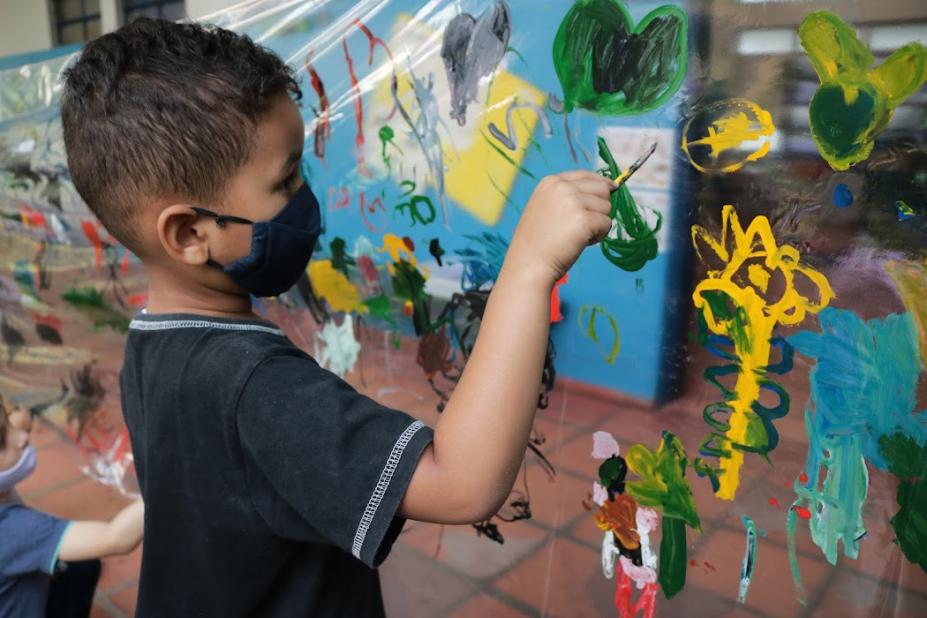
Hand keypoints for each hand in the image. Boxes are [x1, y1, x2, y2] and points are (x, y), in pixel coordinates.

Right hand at [505, 171, 612, 285]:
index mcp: (551, 182)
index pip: (586, 175)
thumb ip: (568, 196)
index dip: (602, 182)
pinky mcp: (584, 220)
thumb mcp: (546, 207)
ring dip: (598, 223)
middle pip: (601, 189)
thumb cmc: (538, 241)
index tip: (612, 188)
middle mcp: (563, 187)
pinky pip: (607, 224)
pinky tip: (582, 242)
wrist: (529, 262)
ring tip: (578, 235)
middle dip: (600, 207)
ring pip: (606, 207)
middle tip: (584, 224)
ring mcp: (574, 202)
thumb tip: (604, 189)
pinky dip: (599, 236)